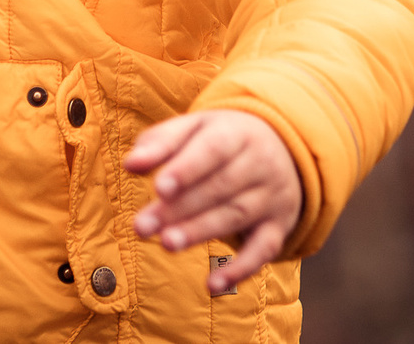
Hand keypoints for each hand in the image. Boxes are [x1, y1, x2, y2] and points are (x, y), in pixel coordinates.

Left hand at [125, 109, 301, 295]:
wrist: (283, 146)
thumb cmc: (221, 137)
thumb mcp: (194, 127)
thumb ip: (160, 142)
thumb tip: (130, 165)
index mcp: (236, 134)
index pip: (212, 150)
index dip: (187, 170)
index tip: (159, 188)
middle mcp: (259, 164)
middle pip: (219, 188)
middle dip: (179, 209)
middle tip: (142, 227)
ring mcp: (272, 197)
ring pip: (236, 217)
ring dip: (200, 233)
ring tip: (166, 244)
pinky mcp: (277, 227)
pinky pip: (263, 251)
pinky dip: (239, 270)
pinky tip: (212, 285)